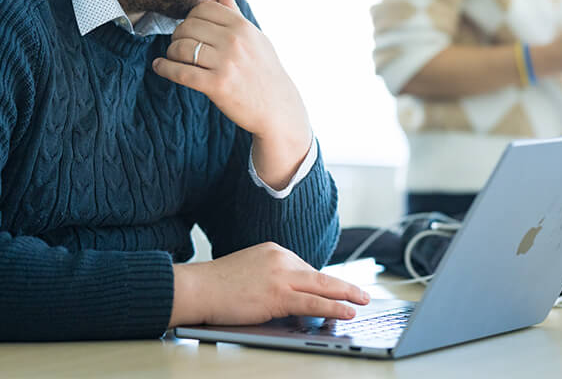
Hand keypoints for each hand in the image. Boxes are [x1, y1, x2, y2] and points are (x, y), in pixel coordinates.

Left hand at [152, 0, 310, 186]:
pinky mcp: (217, 85)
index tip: (190, 29)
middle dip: (178, 36)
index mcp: (242, 26)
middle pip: (188, 26)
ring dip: (171, 53)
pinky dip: (164, 68)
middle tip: (179, 46)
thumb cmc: (264, 71)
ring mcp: (226, 63)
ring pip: (181, 48)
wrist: (277, 108)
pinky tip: (160, 67)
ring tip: (172, 58)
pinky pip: (180, 72)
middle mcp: (234, 41)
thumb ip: (235, 14)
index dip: (191, 17)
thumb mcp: (255, 37)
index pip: (203, 9)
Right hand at [169, 243, 369, 326]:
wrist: (198, 286)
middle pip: (319, 274)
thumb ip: (271, 276)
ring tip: (363, 302)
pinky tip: (346, 312)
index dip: (322, 285)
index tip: (336, 292)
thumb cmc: (218, 284)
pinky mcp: (278, 295)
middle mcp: (281, 258)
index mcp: (275, 250)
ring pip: (322, 286)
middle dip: (344, 285)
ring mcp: (281, 276)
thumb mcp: (250, 269)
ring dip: (346, 295)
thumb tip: (287, 295)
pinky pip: (312, 303)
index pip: (305, 269)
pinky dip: (333, 307)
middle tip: (362, 293)